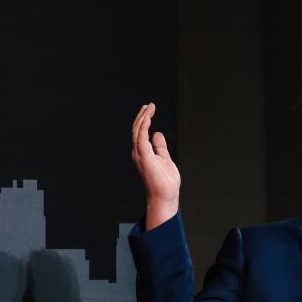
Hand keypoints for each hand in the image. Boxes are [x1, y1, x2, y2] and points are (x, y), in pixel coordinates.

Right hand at [131, 103, 180, 229]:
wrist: (165, 196)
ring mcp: (140, 155)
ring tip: (149, 107)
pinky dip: (143, 126)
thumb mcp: (164, 159)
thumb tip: (157, 133)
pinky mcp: (144, 157)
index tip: (150, 108)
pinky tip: (148, 117)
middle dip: (142, 116)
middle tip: (149, 105)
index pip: (140, 133)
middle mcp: (138, 153)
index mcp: (143, 153)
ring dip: (143, 117)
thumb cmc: (165, 182)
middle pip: (137, 130)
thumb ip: (160, 147)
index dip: (144, 120)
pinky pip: (141, 138)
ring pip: (137, 131)